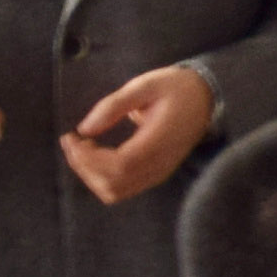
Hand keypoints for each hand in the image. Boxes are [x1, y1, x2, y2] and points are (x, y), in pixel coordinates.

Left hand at [63, 63, 216, 206]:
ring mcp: (158, 173)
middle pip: (112, 184)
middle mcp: (159, 165)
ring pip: (115, 192)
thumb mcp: (145, 85)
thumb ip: (114, 105)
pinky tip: (96, 155)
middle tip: (71, 141)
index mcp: (158, 142)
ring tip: (82, 149)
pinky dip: (102, 178)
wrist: (206, 98)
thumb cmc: (176, 88)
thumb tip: (84, 128)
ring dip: (91, 175)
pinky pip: (123, 189)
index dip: (88, 158)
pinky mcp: (154, 175)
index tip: (70, 137)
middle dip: (83, 166)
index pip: (118, 166)